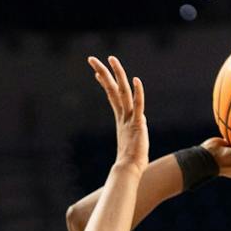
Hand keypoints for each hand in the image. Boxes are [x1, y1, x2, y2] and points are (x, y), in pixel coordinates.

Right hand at [90, 55, 146, 171]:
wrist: (128, 171)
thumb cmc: (129, 164)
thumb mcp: (131, 146)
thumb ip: (131, 141)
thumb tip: (124, 145)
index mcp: (122, 119)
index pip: (112, 97)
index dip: (106, 83)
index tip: (98, 73)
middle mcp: (123, 116)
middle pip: (112, 89)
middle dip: (103, 72)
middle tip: (92, 59)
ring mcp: (129, 119)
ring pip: (122, 92)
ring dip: (117, 74)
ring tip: (110, 59)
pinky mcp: (137, 124)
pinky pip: (138, 105)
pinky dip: (137, 93)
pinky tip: (136, 80)